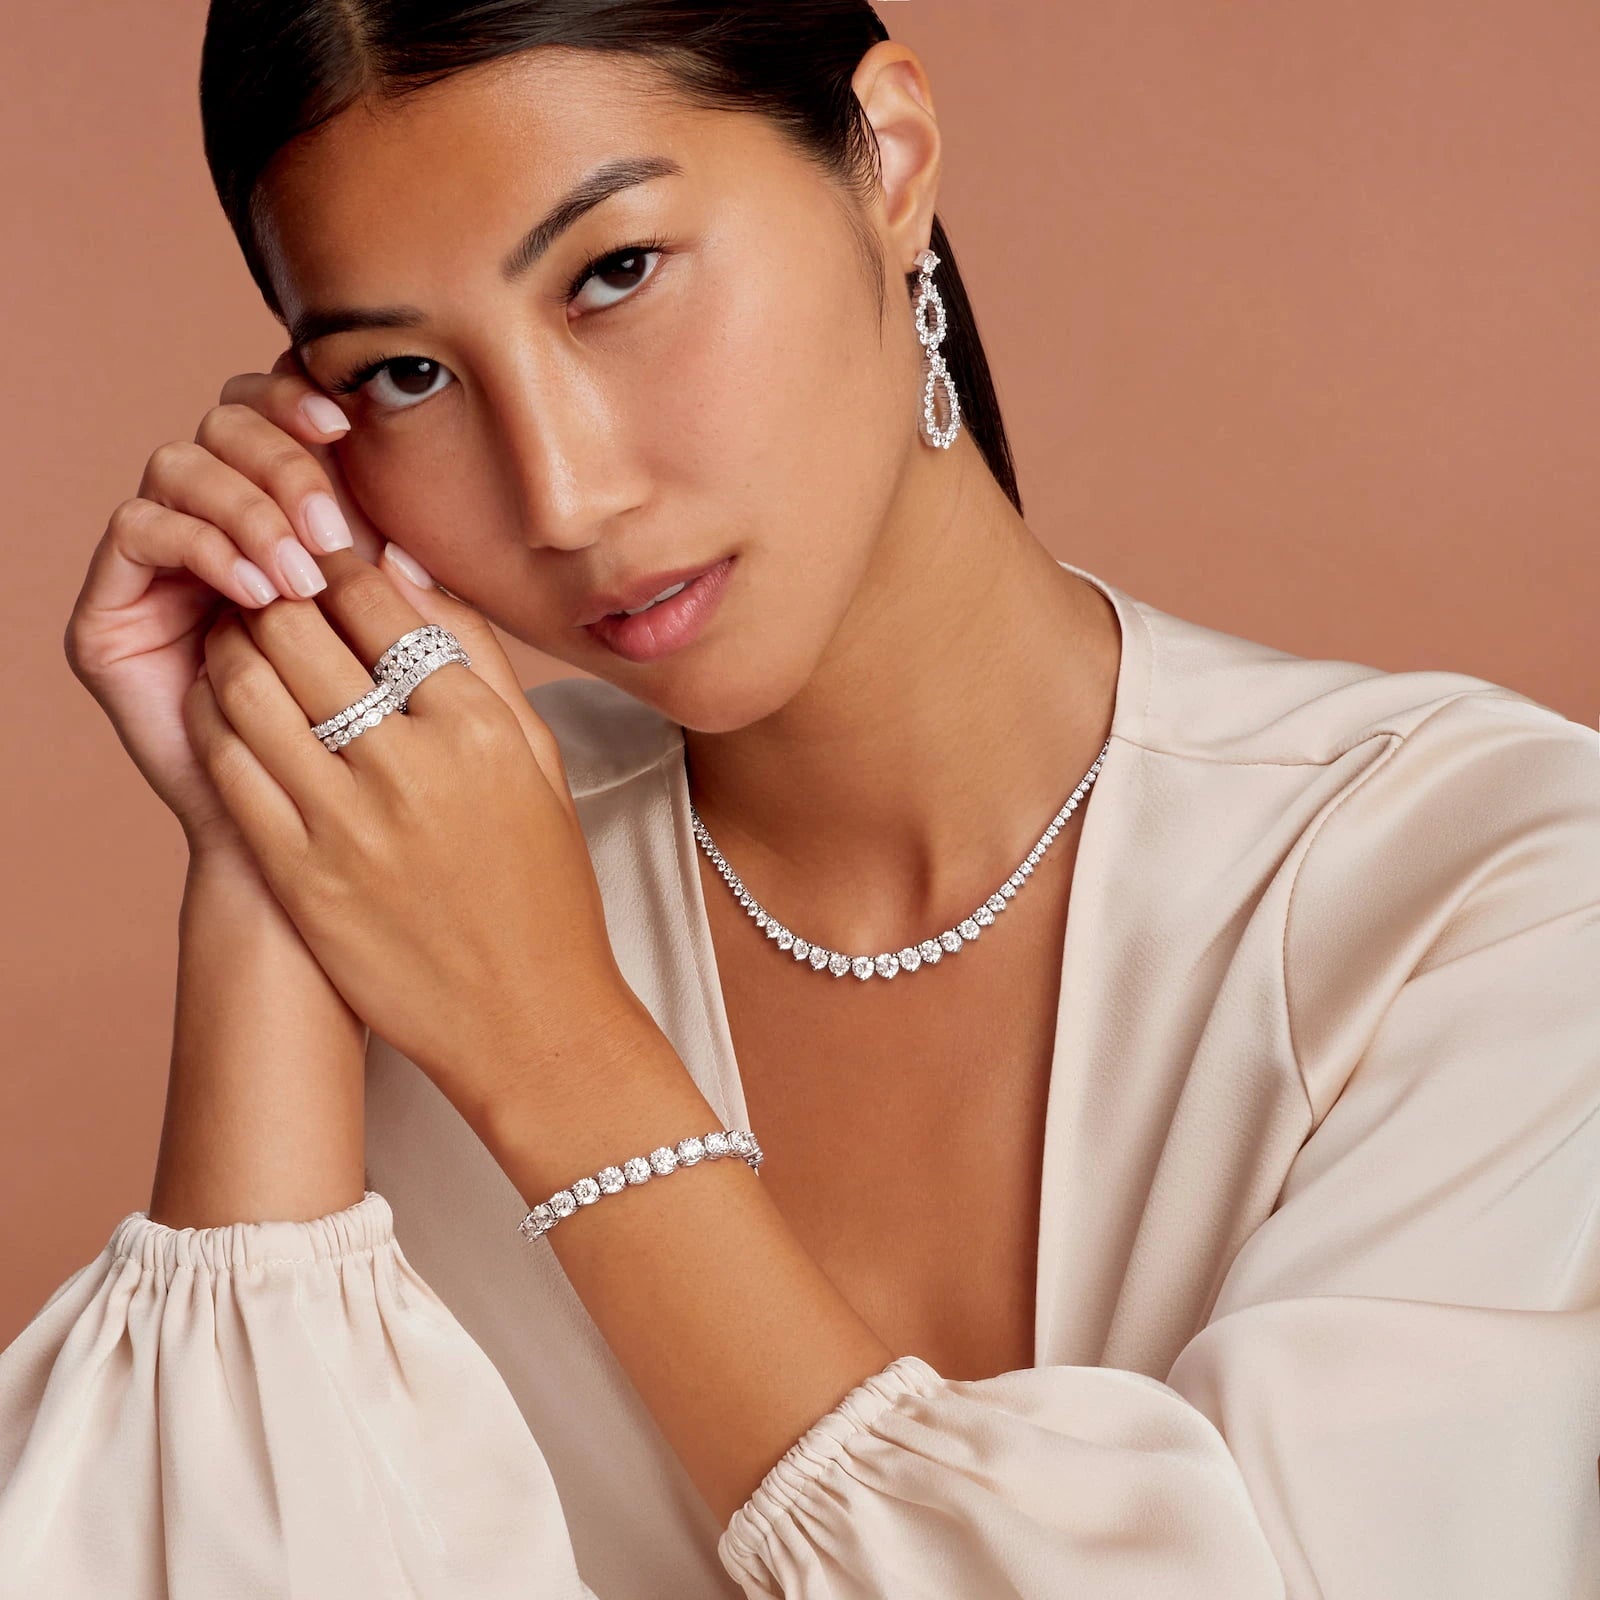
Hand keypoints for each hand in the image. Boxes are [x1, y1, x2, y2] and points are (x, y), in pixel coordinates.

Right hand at [63, 347, 379, 857]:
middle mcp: (213, 523)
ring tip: (301, 578)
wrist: (306, 835)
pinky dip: (203, 546)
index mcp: (282, 513)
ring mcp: (158, 562)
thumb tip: (410, 536)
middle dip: (280, 462)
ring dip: (247, 510)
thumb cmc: (367, 741)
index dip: (296, 398)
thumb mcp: (401, 650)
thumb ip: (405, 587)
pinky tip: (257, 594)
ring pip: (179, 465)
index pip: (272, 412)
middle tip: (331, 531)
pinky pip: (139, 530)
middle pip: (222, 423)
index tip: (347, 424)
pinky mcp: (111, 608)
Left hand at [181, 544, 636, 1129]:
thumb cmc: (542, 883)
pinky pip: (228, 764)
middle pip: (298, 629)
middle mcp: (411, 764)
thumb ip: (474, 653)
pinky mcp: (297, 873)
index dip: (336, 563)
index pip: (376, 601)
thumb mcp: (538, 757)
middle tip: (267, 586)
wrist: (528, 1017)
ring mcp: (347, 822)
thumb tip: (400, 559)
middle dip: (273, 592)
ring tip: (242, 640)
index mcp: (481, 727)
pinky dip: (214, 718)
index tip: (322, 556)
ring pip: (247, 686)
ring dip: (232, 646)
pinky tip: (226, 709)